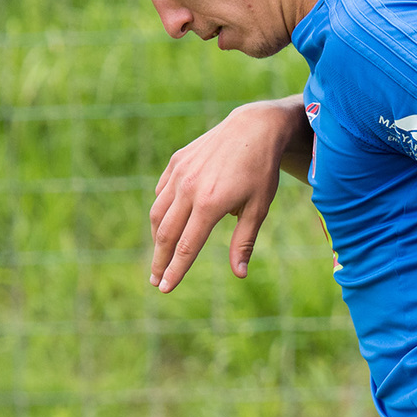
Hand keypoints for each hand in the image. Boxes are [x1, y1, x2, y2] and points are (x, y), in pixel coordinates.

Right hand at [148, 101, 295, 291]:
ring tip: (160, 256)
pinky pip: (161, 192)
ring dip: (157, 238)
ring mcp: (179, 173)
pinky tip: (166, 223)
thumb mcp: (258, 208)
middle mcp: (189, 188)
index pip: (187, 246)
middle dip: (160, 260)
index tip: (166, 288)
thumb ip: (244, 242)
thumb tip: (240, 274)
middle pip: (166, 234)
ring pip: (158, 213)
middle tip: (156, 281)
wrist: (253, 128)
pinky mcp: (176, 161)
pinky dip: (161, 210)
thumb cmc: (261, 172)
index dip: (175, 270)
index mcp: (210, 204)